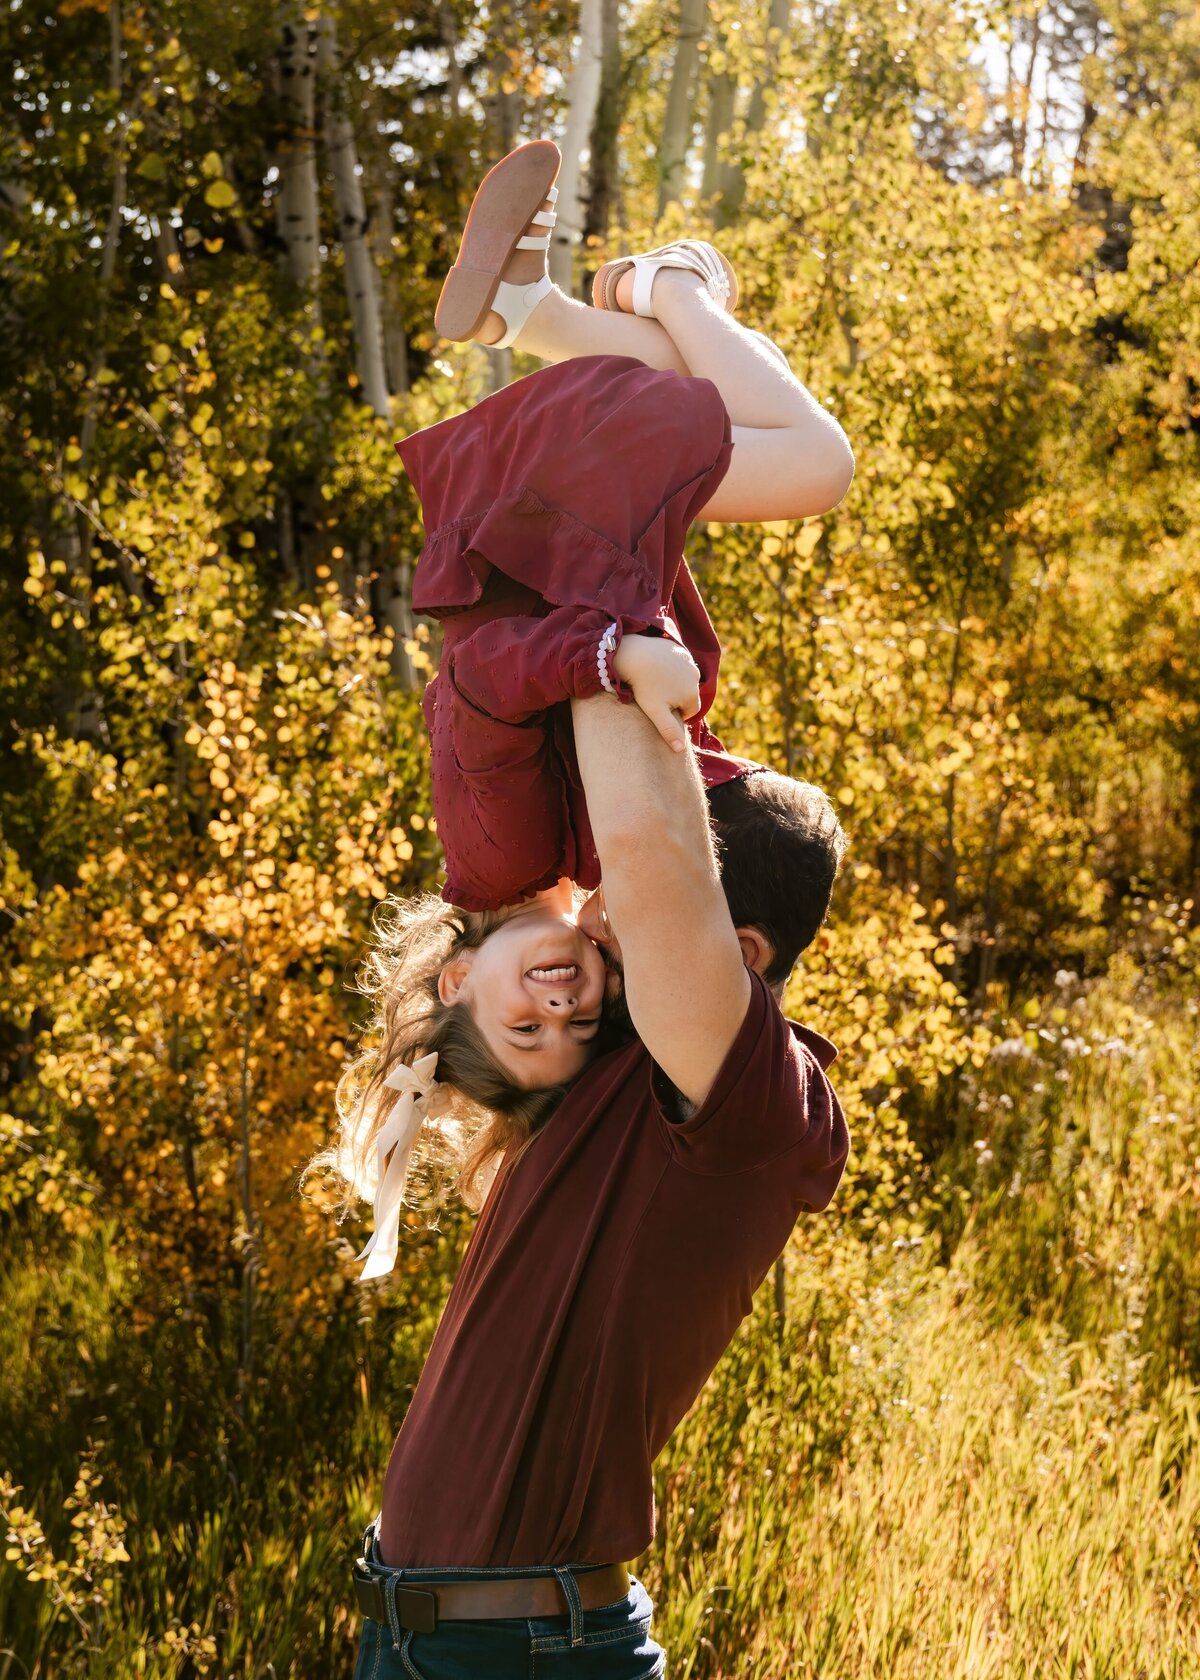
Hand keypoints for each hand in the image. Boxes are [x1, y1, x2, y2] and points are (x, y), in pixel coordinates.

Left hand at [611, 633, 701, 751]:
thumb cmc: (644, 686)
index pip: (688, 712)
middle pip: (687, 695)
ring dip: (673, 683)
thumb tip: (680, 750)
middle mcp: (696, 678)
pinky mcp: (680, 650)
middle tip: (655, 695)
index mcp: (692, 695)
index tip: (658, 708)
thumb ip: (669, 731)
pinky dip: (669, 668)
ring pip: (683, 680)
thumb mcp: (655, 712)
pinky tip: (654, 668)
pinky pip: (677, 664)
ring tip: (654, 681)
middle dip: (675, 698)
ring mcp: (689, 662)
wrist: (634, 654)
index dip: (673, 713)